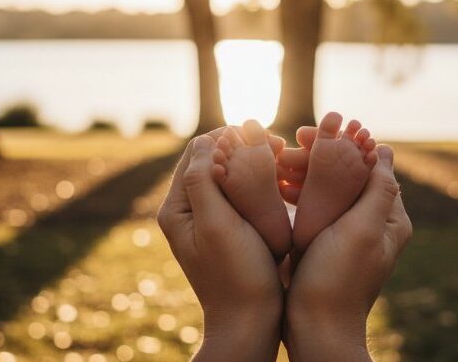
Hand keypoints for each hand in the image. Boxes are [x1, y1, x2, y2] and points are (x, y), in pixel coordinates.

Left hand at [157, 132, 282, 361]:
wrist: (250, 322)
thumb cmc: (236, 275)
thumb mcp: (217, 224)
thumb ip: (203, 181)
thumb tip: (204, 141)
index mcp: (176, 208)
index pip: (197, 152)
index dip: (227, 137)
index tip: (262, 136)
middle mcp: (187, 210)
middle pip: (211, 160)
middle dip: (242, 146)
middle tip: (278, 144)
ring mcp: (208, 220)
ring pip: (227, 174)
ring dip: (251, 161)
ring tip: (281, 157)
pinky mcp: (228, 229)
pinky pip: (239, 193)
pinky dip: (257, 180)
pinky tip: (280, 180)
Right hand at [283, 145, 412, 361]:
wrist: (314, 327)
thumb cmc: (339, 280)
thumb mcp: (362, 230)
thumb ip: (377, 189)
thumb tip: (385, 149)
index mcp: (388, 217)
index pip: (368, 165)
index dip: (340, 144)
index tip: (307, 134)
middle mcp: (370, 221)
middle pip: (346, 173)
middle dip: (315, 157)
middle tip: (283, 148)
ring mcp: (346, 231)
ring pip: (326, 187)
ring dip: (301, 171)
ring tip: (274, 163)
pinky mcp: (324, 241)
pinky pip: (313, 206)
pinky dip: (295, 192)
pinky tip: (274, 183)